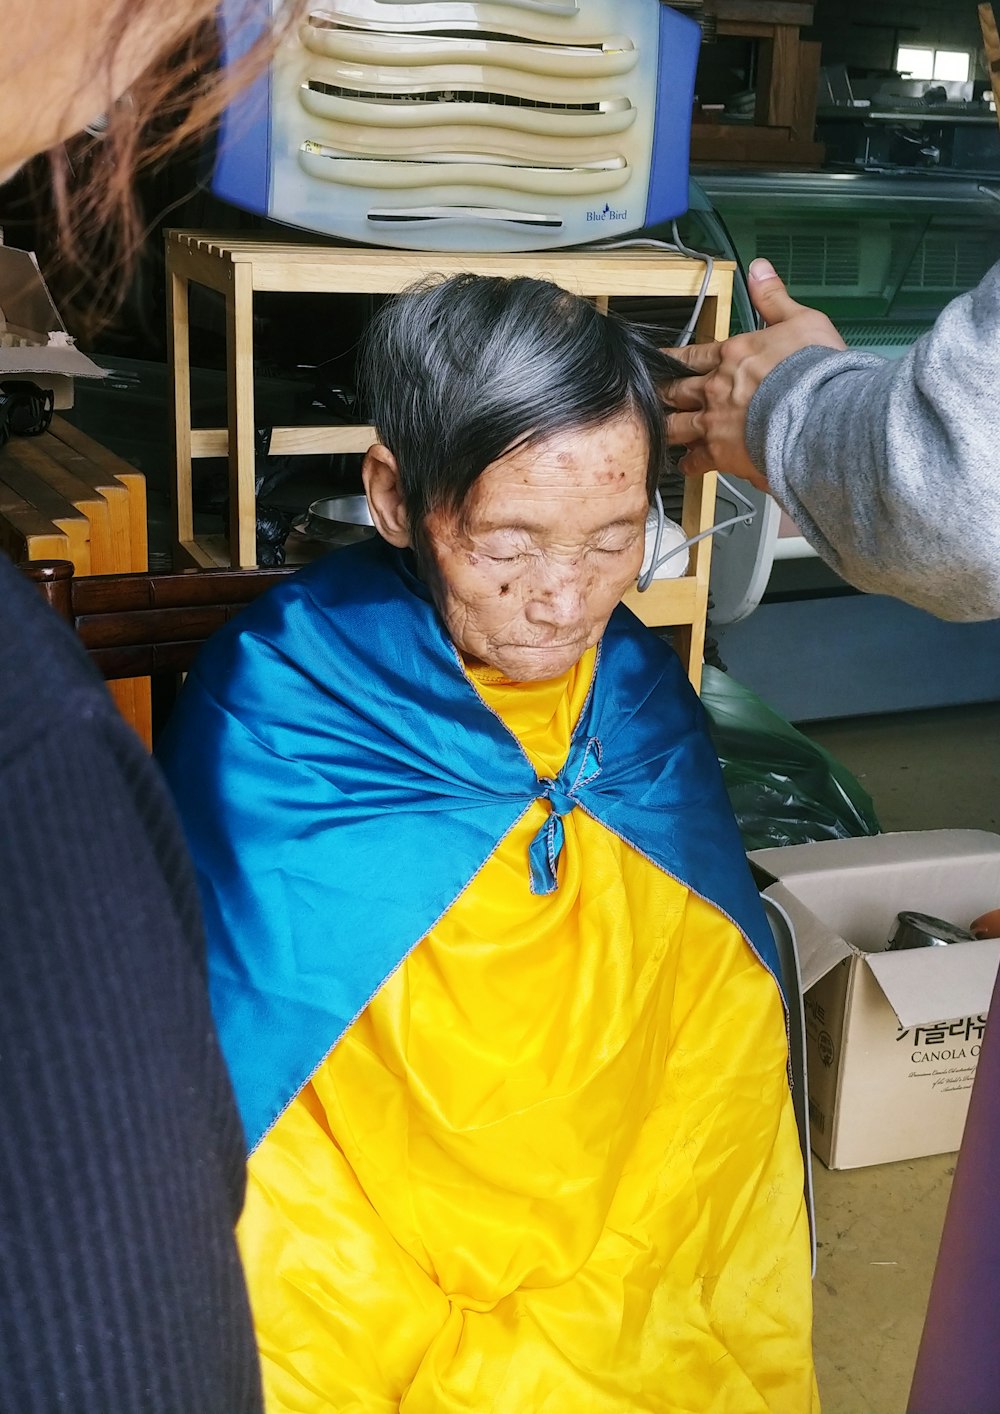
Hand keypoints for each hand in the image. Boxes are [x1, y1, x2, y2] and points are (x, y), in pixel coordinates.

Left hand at [663, 259, 845, 488]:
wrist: (820, 415)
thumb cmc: (815, 370)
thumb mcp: (801, 321)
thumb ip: (773, 298)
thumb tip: (758, 269)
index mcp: (731, 356)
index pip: (692, 355)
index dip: (673, 358)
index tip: (659, 360)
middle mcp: (715, 389)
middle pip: (677, 391)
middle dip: (664, 394)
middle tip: (652, 397)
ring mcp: (714, 422)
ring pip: (677, 426)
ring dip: (667, 428)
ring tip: (658, 432)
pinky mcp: (721, 454)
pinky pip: (696, 461)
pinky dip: (689, 464)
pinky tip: (685, 466)